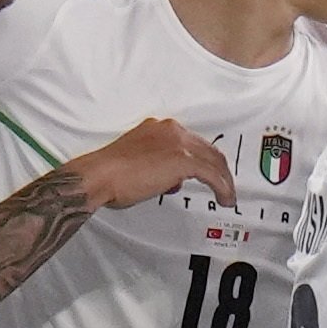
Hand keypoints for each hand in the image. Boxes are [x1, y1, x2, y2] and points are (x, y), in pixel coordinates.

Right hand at [70, 117, 237, 210]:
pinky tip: (224, 199)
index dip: (203, 160)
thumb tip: (171, 181)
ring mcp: (178, 144)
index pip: (192, 142)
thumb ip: (158, 168)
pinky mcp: (182, 160)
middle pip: (208, 149)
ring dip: (224, 181)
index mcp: (159, 128)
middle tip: (225, 186)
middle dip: (220, 170)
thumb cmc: (109, 175)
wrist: (98, 176)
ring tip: (227, 197)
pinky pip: (212, 175)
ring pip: (214, 161)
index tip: (206, 174)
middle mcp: (171, 130)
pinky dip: (222, 188)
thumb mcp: (137, 164)